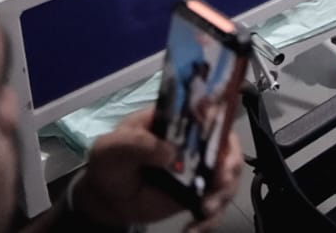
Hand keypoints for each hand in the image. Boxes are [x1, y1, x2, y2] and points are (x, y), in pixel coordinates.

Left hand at [73, 108, 242, 231]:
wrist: (105, 200)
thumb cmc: (110, 162)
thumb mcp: (113, 146)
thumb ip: (137, 143)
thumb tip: (169, 152)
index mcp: (178, 122)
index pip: (209, 115)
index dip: (222, 125)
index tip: (221, 143)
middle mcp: (195, 143)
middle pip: (227, 147)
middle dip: (230, 166)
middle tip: (221, 183)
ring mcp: (198, 169)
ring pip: (227, 177)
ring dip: (223, 195)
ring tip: (206, 211)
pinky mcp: (197, 194)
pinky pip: (214, 205)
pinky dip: (209, 219)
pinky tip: (195, 229)